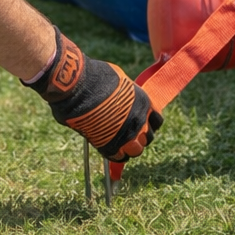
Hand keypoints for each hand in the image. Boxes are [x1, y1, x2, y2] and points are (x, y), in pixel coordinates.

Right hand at [23, 28, 161, 161]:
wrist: (77, 85)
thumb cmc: (94, 77)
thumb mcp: (120, 80)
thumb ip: (126, 95)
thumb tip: (122, 100)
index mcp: (144, 102)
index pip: (157, 122)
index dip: (148, 123)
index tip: (139, 122)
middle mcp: (139, 121)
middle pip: (148, 138)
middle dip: (139, 136)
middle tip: (126, 132)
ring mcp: (126, 135)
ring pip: (136, 151)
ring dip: (129, 147)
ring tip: (117, 141)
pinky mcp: (109, 145)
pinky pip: (119, 157)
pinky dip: (115, 154)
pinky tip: (108, 146)